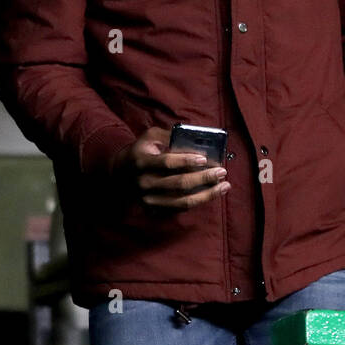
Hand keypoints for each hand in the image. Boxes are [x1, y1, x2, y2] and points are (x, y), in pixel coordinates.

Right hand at [111, 126, 229, 209]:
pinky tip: (211, 194)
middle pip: (178, 184)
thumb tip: (194, 137)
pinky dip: (197, 202)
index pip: (167, 163)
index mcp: (142, 162)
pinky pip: (179, 209)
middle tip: (221, 171)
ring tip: (224, 186)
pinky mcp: (153, 209)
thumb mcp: (150, 137)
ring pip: (182, 201)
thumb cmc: (141, 151)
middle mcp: (144, 183)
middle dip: (203, 178)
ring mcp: (148, 199)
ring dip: (206, 195)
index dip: (186, 161)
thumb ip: (169, 135)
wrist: (120, 173)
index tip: (204, 158)